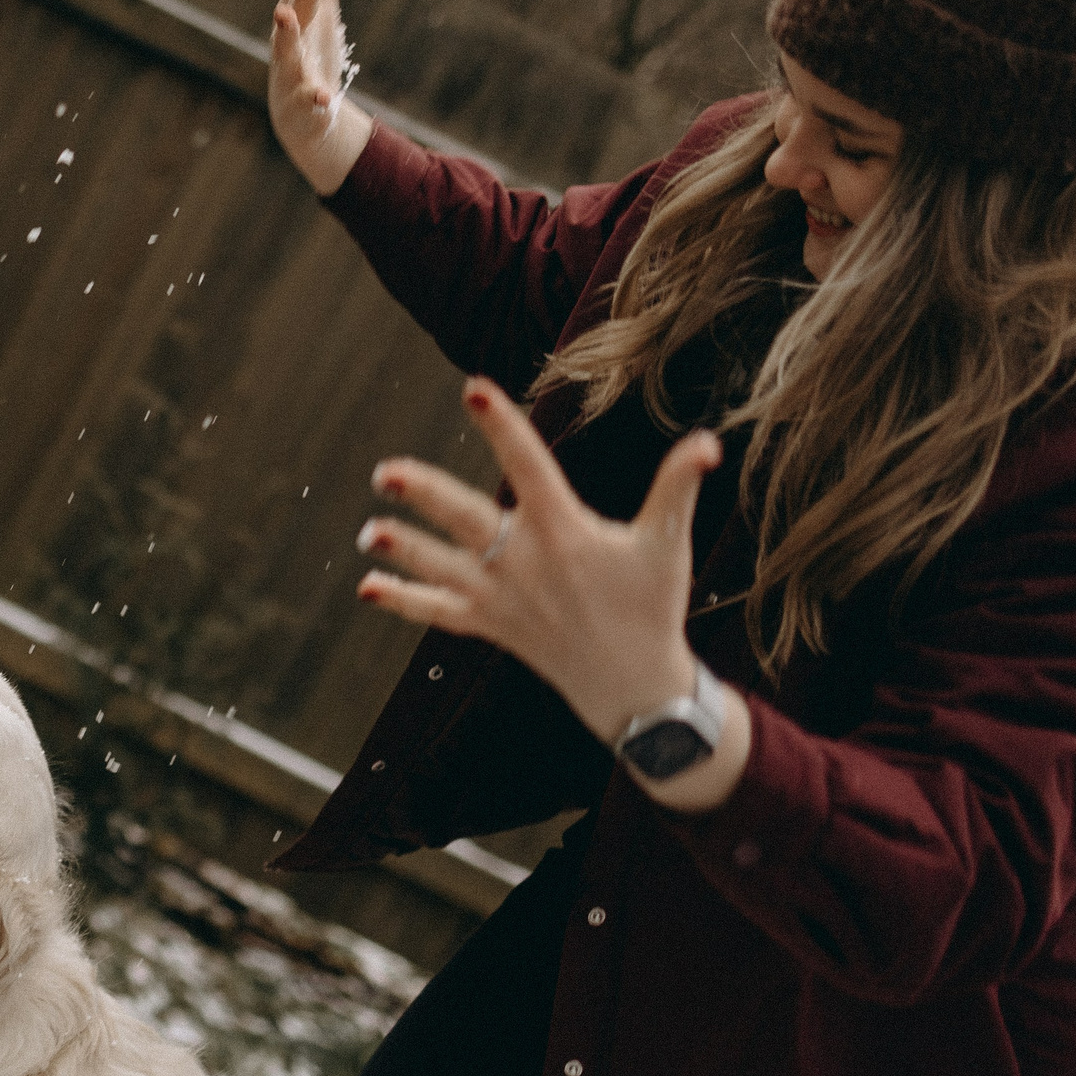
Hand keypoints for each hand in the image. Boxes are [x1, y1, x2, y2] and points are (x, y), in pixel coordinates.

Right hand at [269, 0, 373, 195]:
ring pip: (286, 50)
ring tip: (283, 14)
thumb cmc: (310, 55)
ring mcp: (291, 70)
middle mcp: (289, 37)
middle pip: (301, 2)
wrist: (301, 119)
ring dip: (285, 32)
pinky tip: (323, 98)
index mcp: (299, 11)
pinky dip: (314, 99)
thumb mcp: (321, 9)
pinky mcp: (302, 104)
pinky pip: (307, 101)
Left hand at [355, 378, 751, 811]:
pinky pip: (439, 613)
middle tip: (384, 472)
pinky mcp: (491, 626)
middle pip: (466, 520)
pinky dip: (404, 600)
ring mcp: (502, 597)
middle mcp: (524, 561)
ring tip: (368, 532)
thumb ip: (678, 488)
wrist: (635, 688)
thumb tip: (707, 441)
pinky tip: (367, 586)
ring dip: (404, 550)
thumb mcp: (667, 545)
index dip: (501, 425)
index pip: (527, 464)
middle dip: (425, 495)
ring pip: (442, 568)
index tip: (473, 388)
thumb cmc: (652, 608)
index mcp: (564, 530)